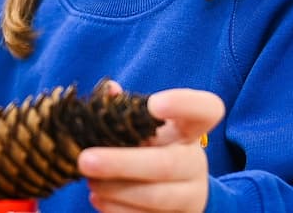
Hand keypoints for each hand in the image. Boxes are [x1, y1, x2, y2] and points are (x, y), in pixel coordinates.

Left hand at [76, 87, 223, 212]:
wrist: (177, 193)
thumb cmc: (154, 150)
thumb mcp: (147, 129)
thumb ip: (129, 109)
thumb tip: (109, 90)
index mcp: (191, 130)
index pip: (206, 110)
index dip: (184, 104)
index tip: (154, 105)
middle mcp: (195, 162)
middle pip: (169, 164)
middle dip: (123, 163)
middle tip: (85, 160)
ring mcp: (190, 195)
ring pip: (155, 196)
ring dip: (115, 189)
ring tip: (89, 180)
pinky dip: (117, 209)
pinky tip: (98, 198)